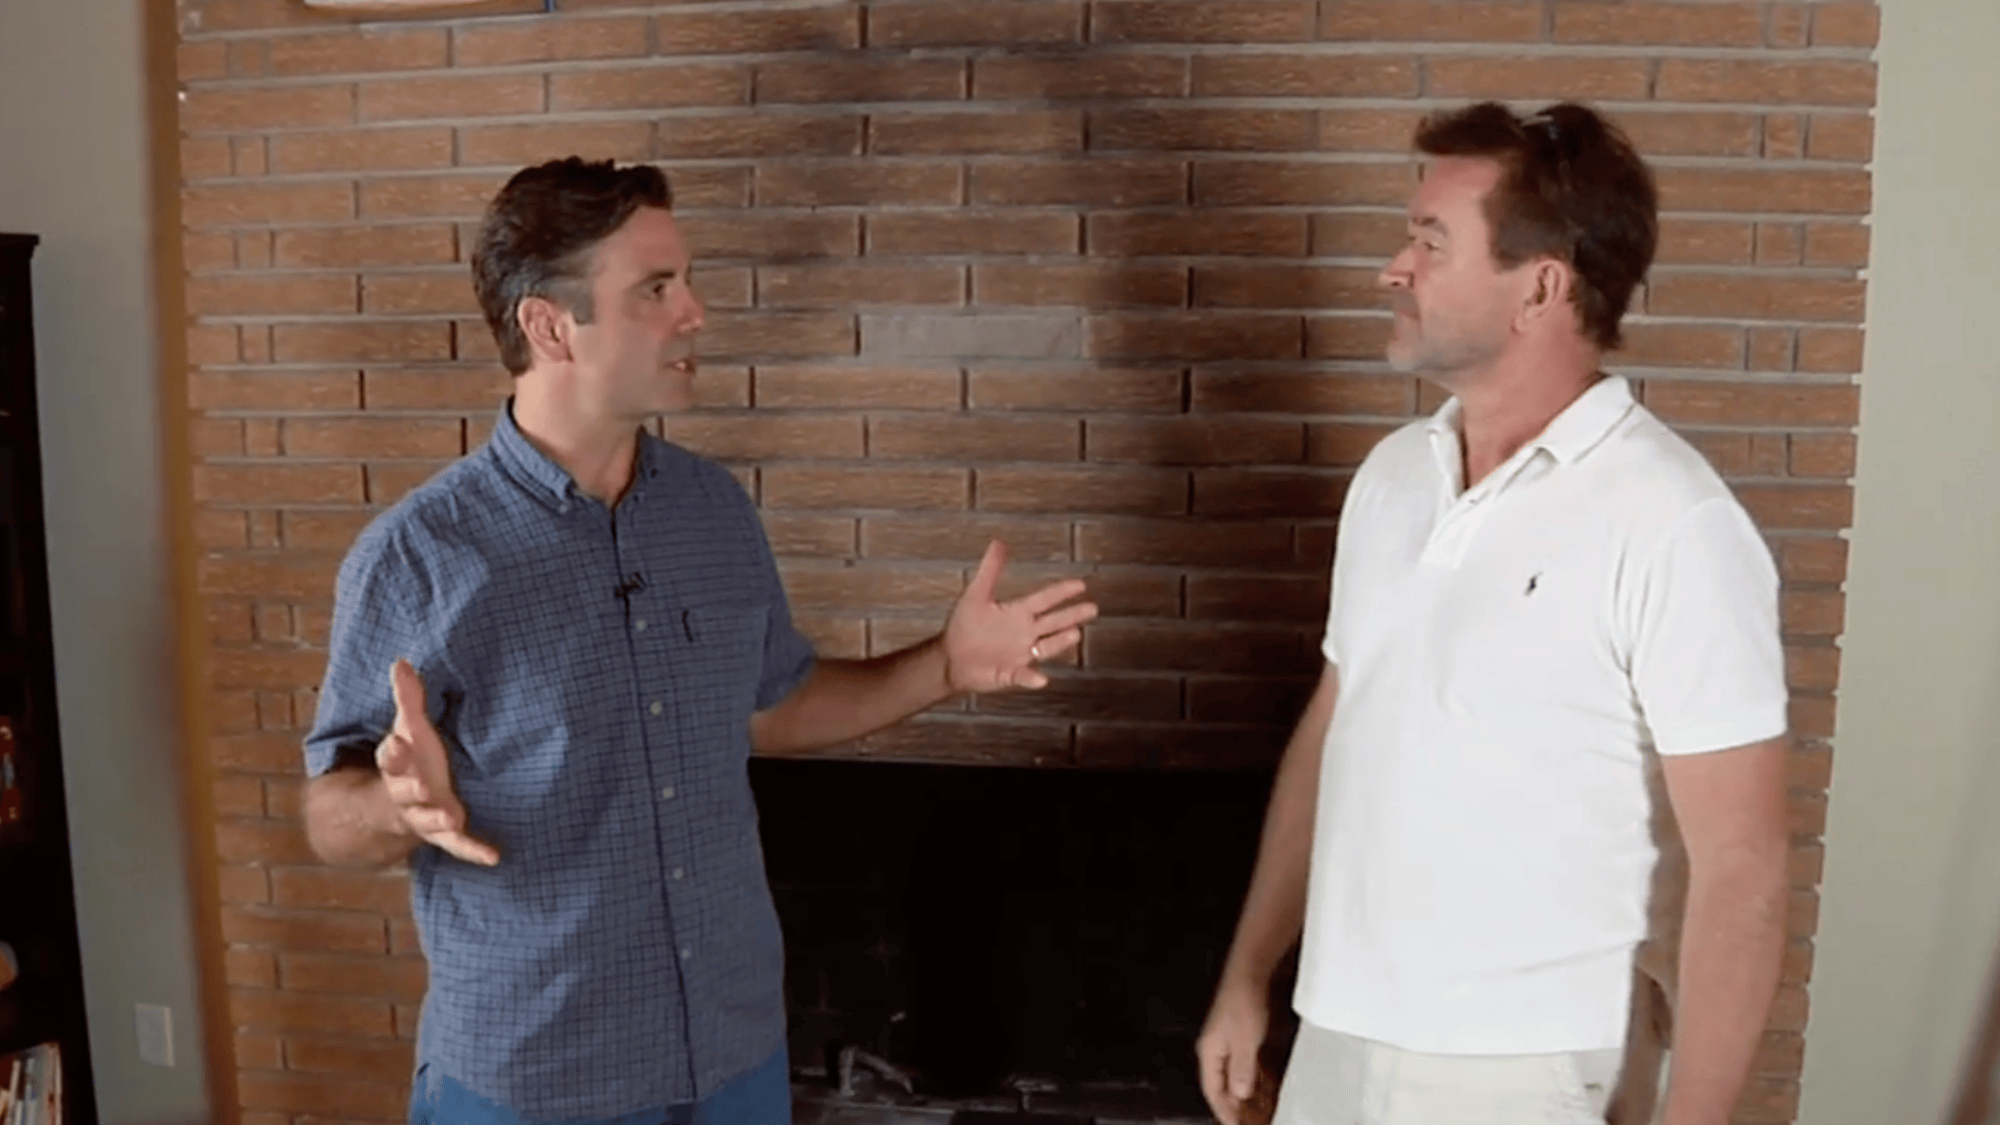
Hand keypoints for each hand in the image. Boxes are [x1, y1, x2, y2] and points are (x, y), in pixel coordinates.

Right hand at [377, 660, 497, 865]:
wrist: (403, 804)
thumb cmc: (415, 758)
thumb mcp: (411, 727)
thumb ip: (409, 698)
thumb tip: (401, 661)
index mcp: (399, 765)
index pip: (391, 756)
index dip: (393, 751)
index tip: (396, 742)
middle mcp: (408, 793)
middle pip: (405, 791)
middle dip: (411, 787)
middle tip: (419, 784)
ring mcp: (426, 816)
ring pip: (428, 821)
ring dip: (438, 820)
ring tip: (451, 819)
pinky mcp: (446, 833)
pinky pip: (458, 846)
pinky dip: (474, 851)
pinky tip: (494, 856)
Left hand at [942, 540, 1096, 692]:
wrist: (950, 657)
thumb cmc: (965, 626)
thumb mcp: (976, 594)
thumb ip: (990, 570)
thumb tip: (998, 542)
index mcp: (1018, 613)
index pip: (1045, 599)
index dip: (1061, 592)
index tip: (1081, 584)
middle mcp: (1025, 633)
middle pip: (1053, 622)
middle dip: (1072, 615)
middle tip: (1092, 609)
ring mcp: (1020, 654)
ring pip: (1046, 647)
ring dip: (1059, 642)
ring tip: (1074, 635)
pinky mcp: (1011, 674)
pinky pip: (1024, 676)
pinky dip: (1032, 679)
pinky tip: (1041, 679)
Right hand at [1196, 977, 1272, 1124]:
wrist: (1249, 974)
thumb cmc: (1244, 1006)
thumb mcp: (1244, 1042)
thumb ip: (1241, 1071)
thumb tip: (1240, 1096)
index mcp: (1209, 1052)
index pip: (1212, 1089)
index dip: (1222, 1109)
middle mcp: (1214, 1048)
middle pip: (1220, 1083)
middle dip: (1232, 1103)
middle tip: (1246, 1120)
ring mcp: (1226, 1040)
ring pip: (1232, 1073)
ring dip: (1242, 1091)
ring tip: (1256, 1108)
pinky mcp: (1238, 1033)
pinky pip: (1241, 1063)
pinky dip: (1250, 1076)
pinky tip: (1262, 1082)